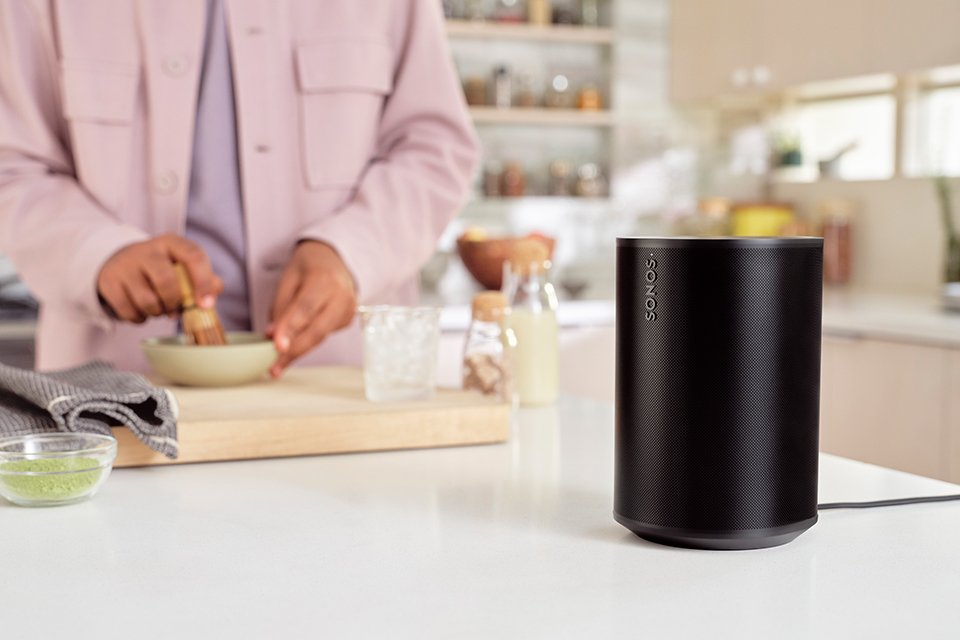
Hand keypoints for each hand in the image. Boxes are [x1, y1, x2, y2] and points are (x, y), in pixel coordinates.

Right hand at [96, 234, 222, 322]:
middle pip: (166, 282)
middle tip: (176, 309)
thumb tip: (216, 289)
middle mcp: (148, 250)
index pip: (194, 256)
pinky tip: (143, 311)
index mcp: (172, 243)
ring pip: (147, 301)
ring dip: (157, 313)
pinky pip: (128, 311)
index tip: (205, 304)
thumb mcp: (183, 266)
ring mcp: (125, 265)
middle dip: (175, 303)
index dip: (203, 282)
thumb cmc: (162, 268)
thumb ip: (205, 278)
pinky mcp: (109, 282)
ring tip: (159, 309)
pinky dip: (140, 318)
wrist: (120, 261)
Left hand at [267, 240, 356, 376]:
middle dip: (294, 350)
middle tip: (273, 366)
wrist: (332, 260)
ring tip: (277, 366)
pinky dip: (306, 345)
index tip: (276, 346)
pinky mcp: (347, 320)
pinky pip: (324, 336)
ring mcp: (348, 309)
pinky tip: (292, 352)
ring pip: (321, 337)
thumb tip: (272, 336)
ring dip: (298, 352)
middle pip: (317, 329)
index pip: (306, 308)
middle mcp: (342, 295)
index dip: (291, 328)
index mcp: (325, 279)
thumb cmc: (306, 268)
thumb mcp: (287, 279)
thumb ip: (281, 306)